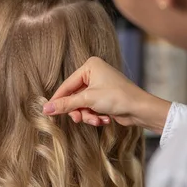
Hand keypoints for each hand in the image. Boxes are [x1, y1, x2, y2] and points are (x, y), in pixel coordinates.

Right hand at [43, 57, 171, 133]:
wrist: (140, 109)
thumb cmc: (117, 97)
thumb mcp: (88, 100)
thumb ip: (66, 104)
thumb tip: (46, 109)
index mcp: (90, 66)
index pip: (67, 84)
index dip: (58, 99)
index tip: (47, 112)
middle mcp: (94, 73)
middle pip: (74, 96)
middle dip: (79, 110)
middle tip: (78, 119)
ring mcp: (99, 85)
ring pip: (82, 105)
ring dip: (88, 115)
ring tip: (97, 120)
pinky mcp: (104, 97)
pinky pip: (91, 108)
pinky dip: (95, 116)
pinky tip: (105, 119)